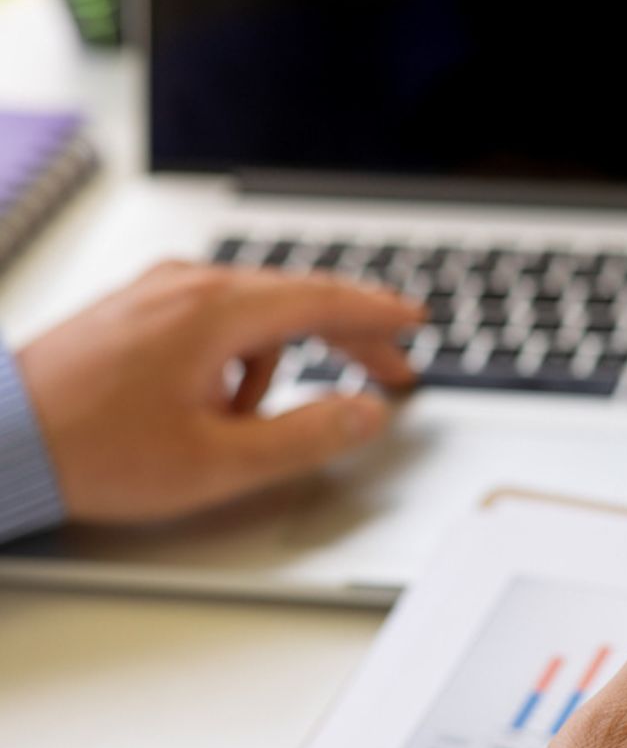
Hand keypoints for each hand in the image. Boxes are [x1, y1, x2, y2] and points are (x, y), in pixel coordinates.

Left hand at [16, 261, 424, 522]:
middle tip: (389, 372)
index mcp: (214, 311)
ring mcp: (156, 293)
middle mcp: (187, 285)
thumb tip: (365, 414)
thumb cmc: (90, 449)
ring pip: (251, 314)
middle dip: (347, 337)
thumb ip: (306, 436)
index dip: (378, 314)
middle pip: (294, 299)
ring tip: (252, 424)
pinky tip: (212, 406)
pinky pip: (211, 321)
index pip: (323, 299)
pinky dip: (234, 358)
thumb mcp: (218, 462)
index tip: (415, 321)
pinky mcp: (135, 310)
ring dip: (276, 363)